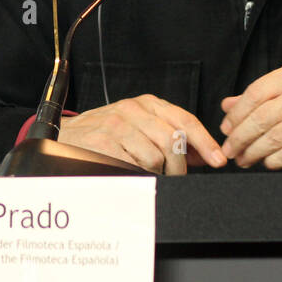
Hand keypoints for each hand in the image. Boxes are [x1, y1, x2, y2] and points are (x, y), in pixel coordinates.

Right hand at [59, 94, 226, 174]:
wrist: (64, 137)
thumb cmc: (105, 134)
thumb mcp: (139, 126)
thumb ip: (170, 136)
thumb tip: (203, 155)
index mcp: (147, 104)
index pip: (184, 121)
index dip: (205, 142)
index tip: (218, 160)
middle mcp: (133, 110)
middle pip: (174, 141)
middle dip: (180, 166)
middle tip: (176, 177)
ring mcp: (117, 126)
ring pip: (156, 157)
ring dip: (157, 173)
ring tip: (144, 172)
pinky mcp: (104, 143)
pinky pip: (135, 166)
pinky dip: (138, 174)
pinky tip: (129, 170)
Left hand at [220, 58, 281, 168]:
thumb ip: (265, 92)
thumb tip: (229, 105)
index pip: (258, 92)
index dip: (237, 112)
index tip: (227, 125)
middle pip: (262, 117)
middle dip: (240, 136)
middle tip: (230, 148)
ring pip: (274, 138)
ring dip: (253, 152)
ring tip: (244, 159)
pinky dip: (274, 161)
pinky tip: (266, 162)